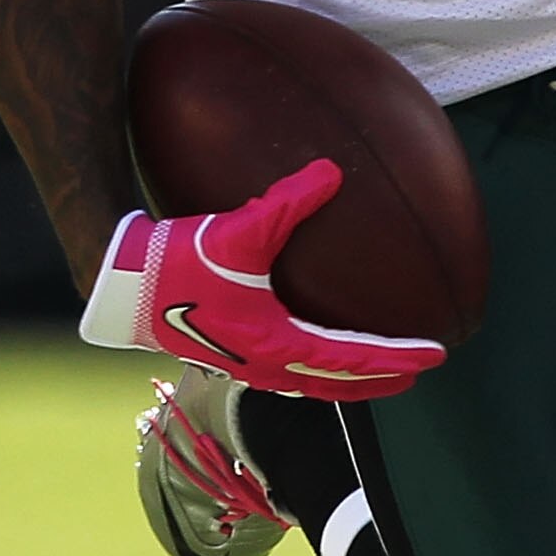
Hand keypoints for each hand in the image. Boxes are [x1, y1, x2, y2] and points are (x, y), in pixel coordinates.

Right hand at [80, 161, 446, 395]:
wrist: (122, 288)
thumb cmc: (176, 263)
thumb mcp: (237, 231)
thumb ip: (288, 202)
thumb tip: (332, 172)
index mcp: (274, 342)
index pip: (350, 359)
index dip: (395, 357)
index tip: (434, 355)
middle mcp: (264, 364)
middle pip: (338, 383)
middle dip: (381, 378)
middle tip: (419, 370)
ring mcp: (246, 365)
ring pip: (313, 382)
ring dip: (350, 378)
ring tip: (378, 369)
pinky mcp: (230, 356)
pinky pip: (290, 371)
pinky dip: (319, 368)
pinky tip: (320, 349)